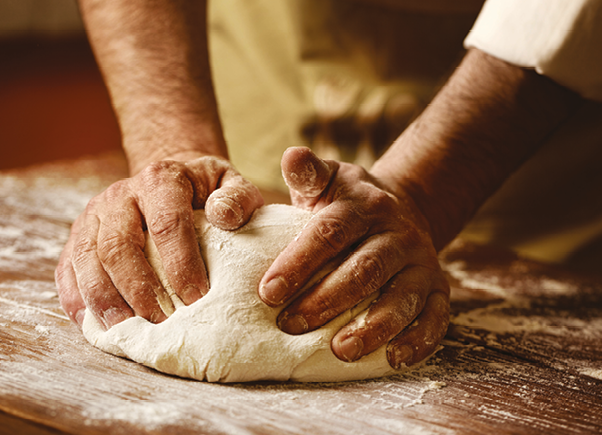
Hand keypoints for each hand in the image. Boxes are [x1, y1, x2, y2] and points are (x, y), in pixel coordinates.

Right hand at [56, 156, 262, 329]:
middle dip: (138, 289)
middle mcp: (122, 195)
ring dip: (104, 298)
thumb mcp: (229, 182)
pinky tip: (92, 323)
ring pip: (88, 258)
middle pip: (119, 244)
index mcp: (161, 180)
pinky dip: (76, 297)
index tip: (197, 298)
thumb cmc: (206, 189)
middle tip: (159, 323)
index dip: (181, 263)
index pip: (167, 223)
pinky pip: (69, 266)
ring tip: (124, 331)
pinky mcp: (80, 234)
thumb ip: (237, 197)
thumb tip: (224, 216)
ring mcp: (95, 214)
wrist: (170, 178)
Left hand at [258, 147, 449, 367]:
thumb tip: (291, 155)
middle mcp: (397, 234)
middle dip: (327, 300)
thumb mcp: (329, 181)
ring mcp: (421, 262)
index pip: (330, 233)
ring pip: (402, 297)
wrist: (401, 209)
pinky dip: (419, 341)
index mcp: (364, 206)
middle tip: (291, 326)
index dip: (299, 262)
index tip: (267, 292)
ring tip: (340, 350)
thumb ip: (309, 174)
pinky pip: (436, 317)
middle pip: (364, 269)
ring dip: (373, 327)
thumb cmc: (347, 204)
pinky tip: (393, 359)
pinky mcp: (438, 288)